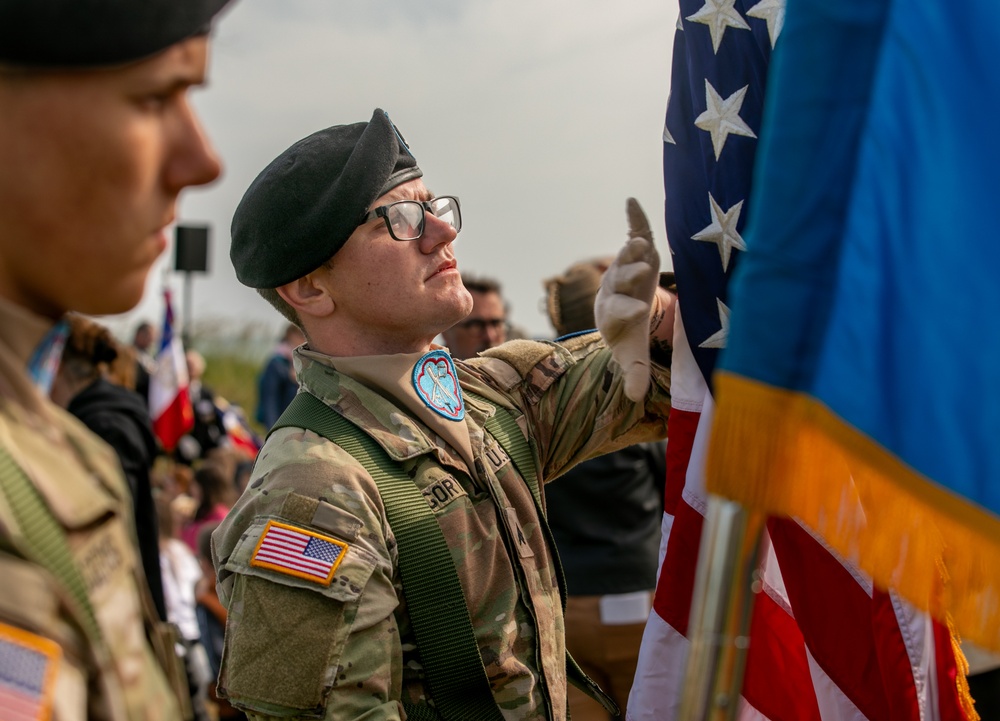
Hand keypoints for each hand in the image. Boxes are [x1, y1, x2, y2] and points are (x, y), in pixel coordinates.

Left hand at [594, 198, 660, 400]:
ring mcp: (625, 266)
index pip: (619, 310)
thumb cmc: (627, 330)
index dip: (626, 310)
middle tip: (636, 271)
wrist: (618, 307)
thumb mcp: (630, 352)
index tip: (635, 313)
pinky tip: (631, 202)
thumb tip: (634, 400)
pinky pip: (634, 232)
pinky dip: (634, 218)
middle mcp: (618, 286)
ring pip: (627, 256)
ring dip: (633, 248)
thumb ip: (632, 373)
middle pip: (621, 279)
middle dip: (629, 274)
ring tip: (640, 241)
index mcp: (616, 311)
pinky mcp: (635, 250)